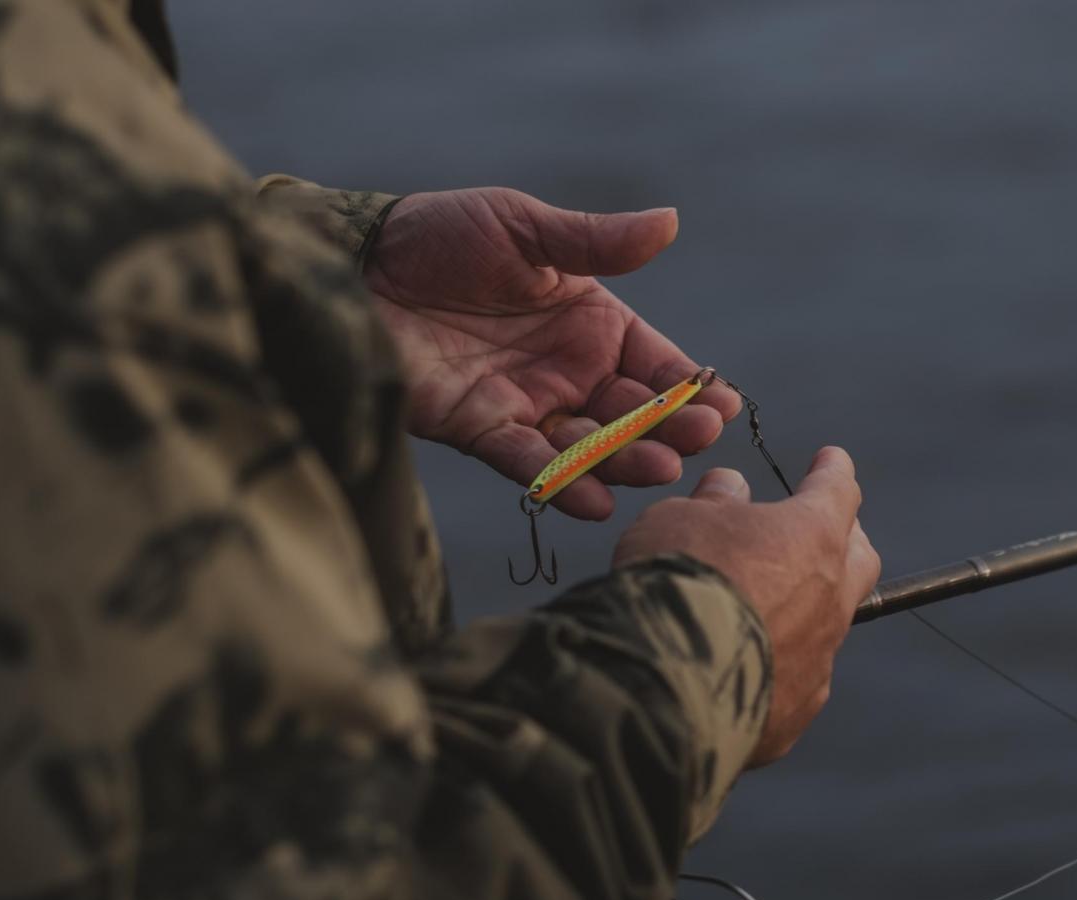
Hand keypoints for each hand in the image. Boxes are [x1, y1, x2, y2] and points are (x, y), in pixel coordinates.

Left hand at [363, 187, 741, 519]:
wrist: (356, 265)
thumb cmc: (441, 235)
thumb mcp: (525, 229)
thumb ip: (594, 241)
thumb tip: (668, 221)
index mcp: (589, 321)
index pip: (654, 362)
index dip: (688, 385)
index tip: (721, 404)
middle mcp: (567, 370)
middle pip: (631, 411)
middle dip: (666, 429)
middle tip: (695, 441)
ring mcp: (527, 404)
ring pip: (589, 444)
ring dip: (624, 460)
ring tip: (655, 468)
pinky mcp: (479, 430)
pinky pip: (529, 464)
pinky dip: (559, 483)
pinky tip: (593, 500)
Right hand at [612, 448, 881, 765]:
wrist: (666, 682)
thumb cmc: (676, 581)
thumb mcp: (680, 518)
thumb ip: (713, 503)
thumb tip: (729, 490)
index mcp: (812, 535)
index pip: (837, 490)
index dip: (832, 471)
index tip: (831, 460)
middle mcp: (830, 597)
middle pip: (858, 558)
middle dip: (844, 538)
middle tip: (823, 529)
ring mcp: (818, 659)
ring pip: (830, 624)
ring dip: (807, 607)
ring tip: (776, 601)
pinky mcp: (796, 710)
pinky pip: (799, 678)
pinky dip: (781, 663)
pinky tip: (753, 664)